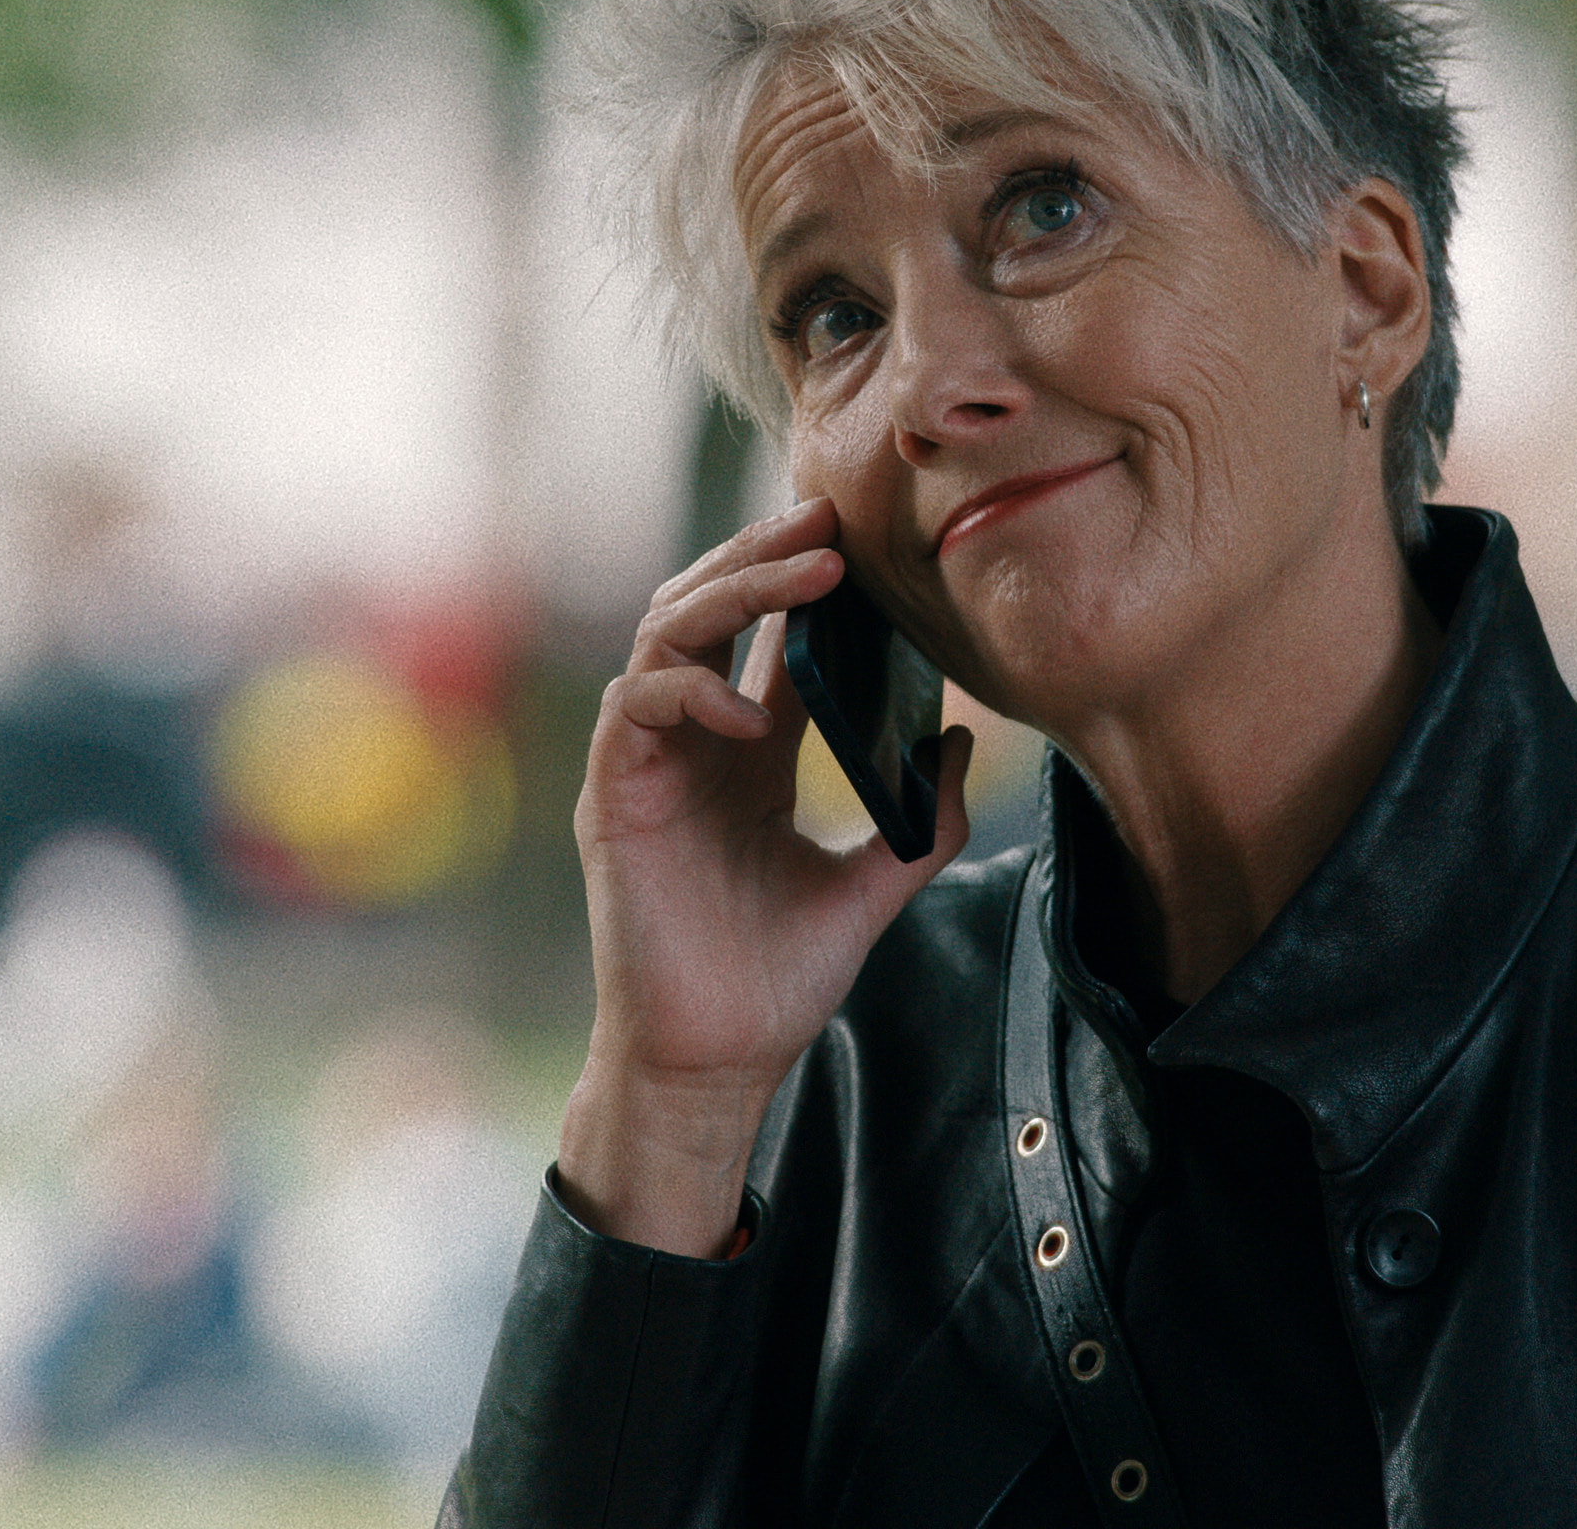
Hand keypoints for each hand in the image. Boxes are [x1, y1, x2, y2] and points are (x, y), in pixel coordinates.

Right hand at [557, 497, 973, 1253]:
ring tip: (809, 572)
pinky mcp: (613, 795)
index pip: (772, 638)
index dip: (809, 582)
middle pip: (713, 609)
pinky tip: (752, 714)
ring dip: (734, 591)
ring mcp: (649, 763)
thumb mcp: (872, 887)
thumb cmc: (779, 980)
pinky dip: (691, 692)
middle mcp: (696, 742)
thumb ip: (922, 821)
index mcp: (750, 753)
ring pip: (669, 633)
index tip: (868, 540)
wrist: (717, 1060)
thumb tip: (963, 745)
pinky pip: (636, 706)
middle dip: (765, 553)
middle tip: (831, 517)